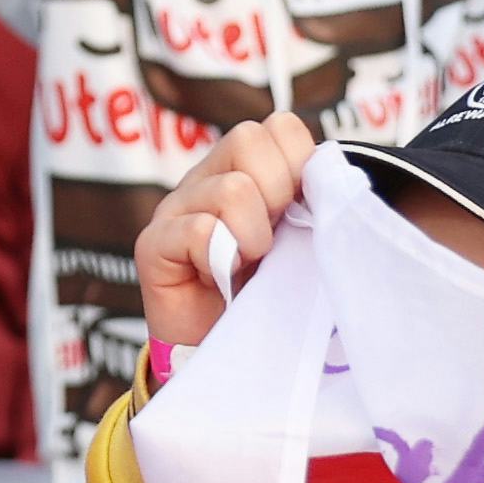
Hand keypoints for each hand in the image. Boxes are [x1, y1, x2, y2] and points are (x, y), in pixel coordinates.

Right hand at [136, 114, 316, 350]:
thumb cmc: (265, 296)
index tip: (297, 211)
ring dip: (254, 237)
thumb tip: (331, 175)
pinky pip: (199, 230)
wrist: (227, 357)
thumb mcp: (297, 239)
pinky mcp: (152, 245)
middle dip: (277, 193)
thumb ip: (308, 200)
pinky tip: (221, 279)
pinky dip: (221, 258)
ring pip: (232, 190)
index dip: (300, 165)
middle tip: (271, 239)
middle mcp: (204, 179)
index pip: (279, 126)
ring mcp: (173, 209)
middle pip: (250, 139)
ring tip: (248, 264)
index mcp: (241, 169)